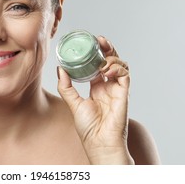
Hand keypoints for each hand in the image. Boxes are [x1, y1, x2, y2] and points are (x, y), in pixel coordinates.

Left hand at [57, 36, 133, 163]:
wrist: (98, 143)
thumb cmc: (88, 127)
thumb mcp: (73, 103)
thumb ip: (66, 86)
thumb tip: (60, 69)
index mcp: (97, 87)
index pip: (99, 64)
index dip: (96, 53)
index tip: (90, 43)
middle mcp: (108, 86)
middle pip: (111, 61)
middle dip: (107, 49)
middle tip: (100, 40)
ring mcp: (117, 89)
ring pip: (121, 65)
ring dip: (112, 58)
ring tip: (102, 60)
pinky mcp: (123, 94)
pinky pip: (125, 75)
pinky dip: (117, 69)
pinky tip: (107, 70)